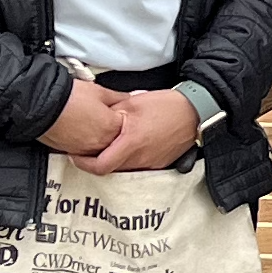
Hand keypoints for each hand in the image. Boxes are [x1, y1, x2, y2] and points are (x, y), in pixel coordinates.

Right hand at [39, 79, 126, 158]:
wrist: (43, 105)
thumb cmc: (68, 97)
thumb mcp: (99, 91)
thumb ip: (117, 97)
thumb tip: (125, 98)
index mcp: (111, 127)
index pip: (126, 127)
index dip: (120, 117)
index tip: (115, 112)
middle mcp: (100, 142)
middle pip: (114, 140)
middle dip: (110, 130)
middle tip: (102, 118)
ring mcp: (85, 149)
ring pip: (99, 148)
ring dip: (98, 139)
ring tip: (90, 124)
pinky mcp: (71, 152)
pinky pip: (84, 152)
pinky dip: (85, 143)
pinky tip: (80, 132)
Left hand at [75, 89, 203, 175]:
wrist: (195, 112)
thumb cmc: (167, 105)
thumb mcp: (133, 103)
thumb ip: (112, 113)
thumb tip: (95, 118)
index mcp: (131, 143)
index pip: (100, 166)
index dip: (83, 164)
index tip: (76, 155)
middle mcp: (140, 158)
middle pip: (110, 169)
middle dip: (96, 161)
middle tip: (88, 149)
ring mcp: (151, 164)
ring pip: (123, 169)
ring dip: (113, 161)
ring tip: (108, 146)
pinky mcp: (159, 164)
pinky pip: (138, 167)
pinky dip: (128, 160)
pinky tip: (128, 148)